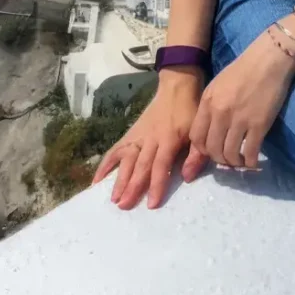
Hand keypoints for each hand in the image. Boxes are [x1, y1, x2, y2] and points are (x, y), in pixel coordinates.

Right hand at [92, 68, 204, 208]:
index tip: (151, 204)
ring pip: (126, 158)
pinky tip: (96, 181)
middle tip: (124, 206)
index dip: (157, 184)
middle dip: (132, 186)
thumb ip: (195, 154)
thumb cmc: (189, 112)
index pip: (161, 164)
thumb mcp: (197, 131)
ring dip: (119, 179)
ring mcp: (138, 136)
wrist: (176, 88)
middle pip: (140, 164)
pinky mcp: (130, 134)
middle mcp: (151, 139)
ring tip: (113, 199)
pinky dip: (105, 164)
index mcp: (169, 138)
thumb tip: (188, 177)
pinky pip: (116, 149)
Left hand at [188, 29, 294, 169]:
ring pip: (229, 154)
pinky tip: (253, 161)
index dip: (202, 150)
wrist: (269, 59)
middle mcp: (220, 113)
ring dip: (234, 162)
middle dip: (219, 158)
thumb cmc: (244, 68)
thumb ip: (211, 106)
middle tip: (228, 158)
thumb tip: (211, 130)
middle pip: (212, 149)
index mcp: (208, 101)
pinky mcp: (259, 125)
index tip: (212, 150)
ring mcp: (239, 120)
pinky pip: (250, 153)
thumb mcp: (219, 84)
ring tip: (240, 161)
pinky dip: (250, 162)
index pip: (196, 137)